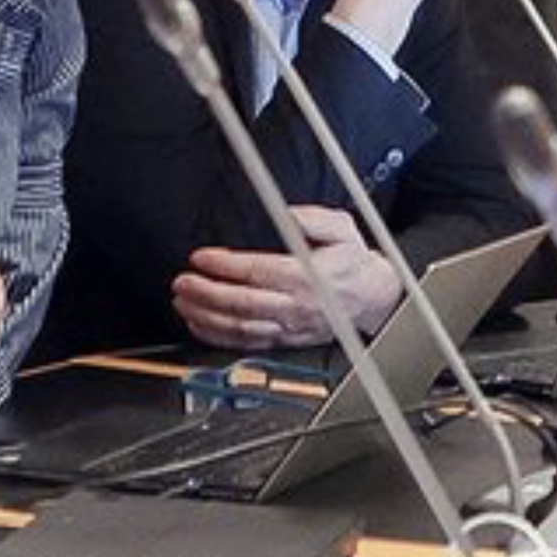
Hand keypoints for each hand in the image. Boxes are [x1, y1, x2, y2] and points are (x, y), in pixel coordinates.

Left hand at [175, 207, 404, 348]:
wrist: (373, 298)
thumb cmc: (353, 263)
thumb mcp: (343, 229)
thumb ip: (315, 219)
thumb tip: (288, 213)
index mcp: (307, 277)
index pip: (258, 272)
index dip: (226, 266)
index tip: (202, 257)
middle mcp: (296, 306)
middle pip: (243, 304)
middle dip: (207, 293)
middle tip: (182, 281)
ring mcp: (289, 327)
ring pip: (240, 328)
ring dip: (206, 316)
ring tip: (183, 301)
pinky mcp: (285, 339)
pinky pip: (246, 343)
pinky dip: (218, 337)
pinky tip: (199, 324)